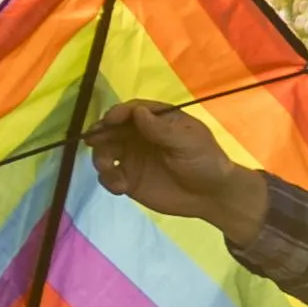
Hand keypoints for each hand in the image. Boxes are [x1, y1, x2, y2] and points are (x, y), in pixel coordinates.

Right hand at [85, 98, 267, 236]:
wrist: (212, 196)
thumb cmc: (206, 161)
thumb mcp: (189, 143)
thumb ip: (163, 130)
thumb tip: (137, 112)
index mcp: (157, 119)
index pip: (132, 110)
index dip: (118, 113)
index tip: (110, 120)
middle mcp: (139, 135)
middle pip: (111, 129)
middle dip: (101, 134)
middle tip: (94, 142)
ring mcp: (132, 156)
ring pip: (105, 151)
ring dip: (101, 158)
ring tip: (109, 168)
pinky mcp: (128, 178)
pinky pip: (108, 175)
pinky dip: (108, 179)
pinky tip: (120, 187)